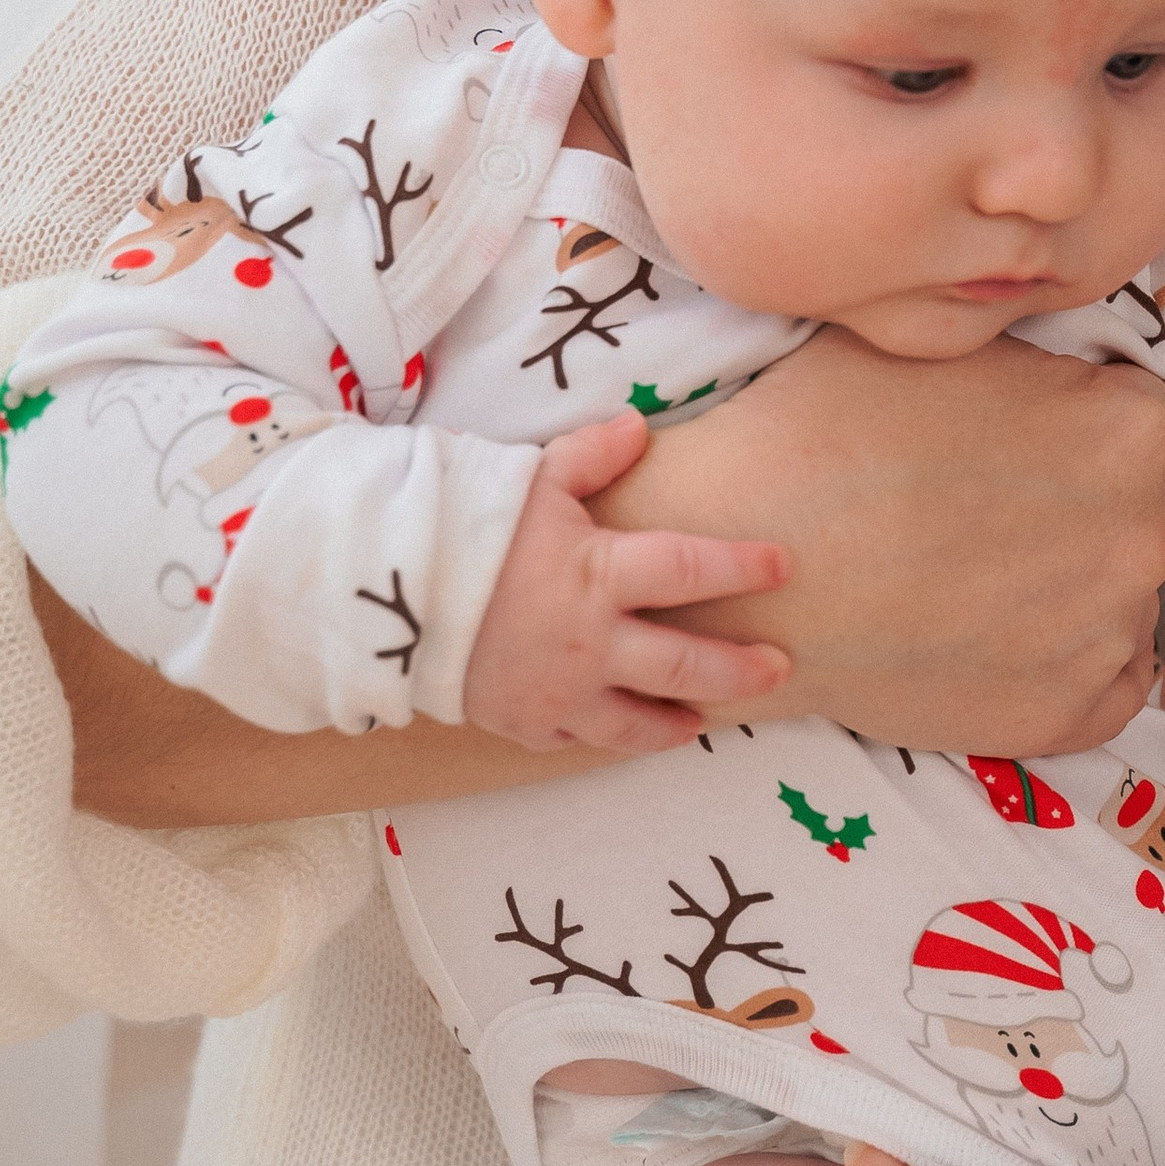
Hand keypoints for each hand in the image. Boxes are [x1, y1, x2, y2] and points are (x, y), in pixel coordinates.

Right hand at [462, 409, 791, 750]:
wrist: (381, 597)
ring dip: (681, 722)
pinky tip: (629, 730)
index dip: (743, 567)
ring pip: (640, 724)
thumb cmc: (462, 528)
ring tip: (708, 719)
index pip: (692, 569)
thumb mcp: (530, 479)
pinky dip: (609, 735)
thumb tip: (639, 426)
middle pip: (686, 664)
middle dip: (739, 668)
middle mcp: (591, 642)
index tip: (783, 566)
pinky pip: (582, 739)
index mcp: (599, 573)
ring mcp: (560, 693)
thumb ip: (591, 456)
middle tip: (779, 666)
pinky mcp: (527, 724)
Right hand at [593, 328, 1164, 754]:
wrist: (737, 561)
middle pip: (1121, 508)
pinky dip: (1066, 666)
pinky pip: (1107, 687)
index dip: (1056, 425)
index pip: (1123, 417)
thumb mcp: (939, 343)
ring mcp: (1110, 630)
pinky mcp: (1068, 712)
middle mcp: (1141, 532)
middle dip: (1064, 505)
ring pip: (1110, 595)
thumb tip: (1045, 376)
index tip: (997, 443)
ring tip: (963, 578)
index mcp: (1126, 426)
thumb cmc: (823, 434)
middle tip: (967, 513)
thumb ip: (1027, 360)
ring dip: (1060, 586)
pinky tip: (998, 639)